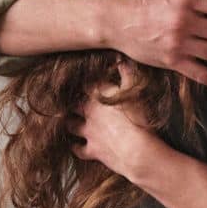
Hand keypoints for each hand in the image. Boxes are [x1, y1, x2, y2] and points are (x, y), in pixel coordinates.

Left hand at [69, 62, 162, 179]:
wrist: (137, 150)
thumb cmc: (138, 118)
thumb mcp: (135, 90)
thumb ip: (127, 72)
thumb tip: (120, 58)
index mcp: (98, 95)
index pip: (83, 83)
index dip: (81, 81)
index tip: (81, 79)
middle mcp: (89, 112)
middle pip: (72, 104)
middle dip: (71, 102)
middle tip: (71, 100)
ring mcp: (89, 132)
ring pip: (70, 125)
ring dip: (69, 122)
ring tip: (68, 120)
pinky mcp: (92, 150)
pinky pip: (77, 148)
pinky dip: (75, 146)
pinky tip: (74, 145)